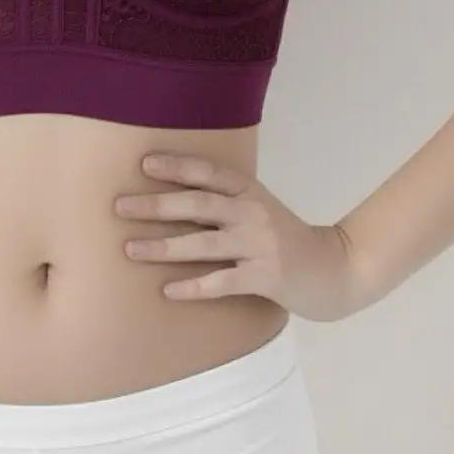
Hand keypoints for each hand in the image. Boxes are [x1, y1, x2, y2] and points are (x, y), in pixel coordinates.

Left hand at [115, 153, 359, 322]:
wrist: (334, 269)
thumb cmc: (285, 237)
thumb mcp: (259, 209)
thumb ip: (225, 201)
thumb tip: (172, 198)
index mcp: (250, 191)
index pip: (209, 173)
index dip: (177, 166)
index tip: (144, 163)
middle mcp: (252, 213)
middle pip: (198, 204)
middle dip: (156, 205)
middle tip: (119, 206)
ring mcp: (259, 245)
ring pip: (203, 243)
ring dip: (163, 247)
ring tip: (130, 249)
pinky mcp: (264, 278)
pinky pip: (221, 282)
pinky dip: (193, 286)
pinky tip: (167, 290)